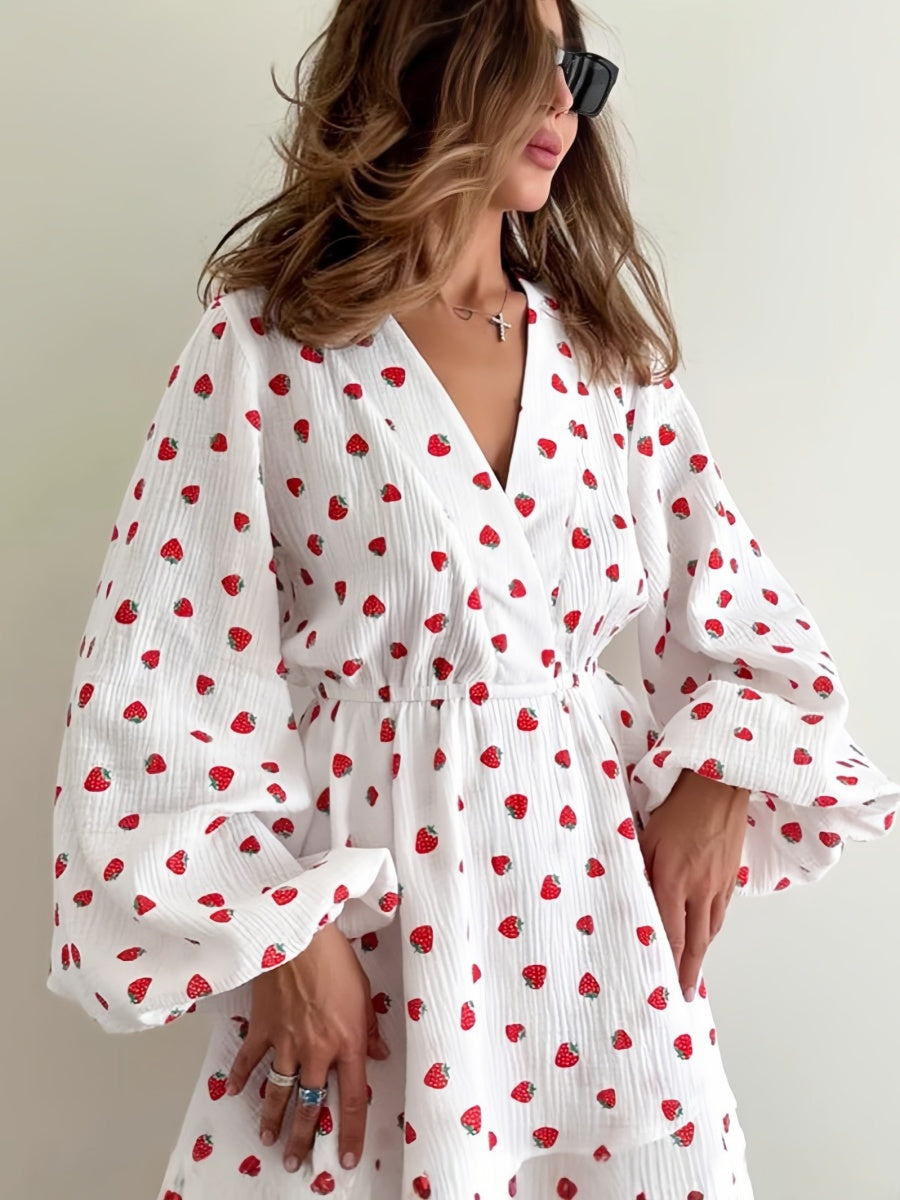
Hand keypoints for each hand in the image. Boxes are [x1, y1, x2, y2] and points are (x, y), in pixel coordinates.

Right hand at [224, 920, 389, 1174]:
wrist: (300, 935)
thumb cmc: (335, 957)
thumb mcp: (365, 992)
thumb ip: (370, 1028)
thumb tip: (378, 1053)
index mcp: (347, 1043)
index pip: (354, 1100)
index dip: (352, 1133)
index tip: (347, 1157)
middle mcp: (316, 1051)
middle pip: (309, 1105)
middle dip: (303, 1138)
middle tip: (297, 1161)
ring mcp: (285, 1041)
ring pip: (278, 1092)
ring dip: (273, 1119)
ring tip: (269, 1139)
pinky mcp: (262, 1027)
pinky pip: (249, 1059)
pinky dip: (240, 1076)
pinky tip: (234, 1092)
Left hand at [637, 768, 749, 1000]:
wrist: (719, 785)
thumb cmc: (678, 806)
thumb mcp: (646, 837)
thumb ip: (639, 869)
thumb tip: (633, 894)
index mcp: (674, 881)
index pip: (669, 933)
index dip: (666, 961)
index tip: (662, 983)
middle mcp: (700, 889)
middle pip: (695, 942)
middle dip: (688, 971)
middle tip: (683, 994)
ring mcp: (719, 884)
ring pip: (711, 929)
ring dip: (701, 953)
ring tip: (692, 971)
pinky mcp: (732, 876)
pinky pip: (721, 911)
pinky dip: (712, 929)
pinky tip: (706, 934)